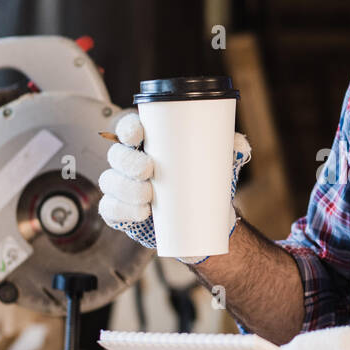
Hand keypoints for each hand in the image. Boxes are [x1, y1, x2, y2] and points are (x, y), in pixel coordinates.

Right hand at [97, 111, 250, 264]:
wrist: (204, 221)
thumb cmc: (203, 184)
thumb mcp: (216, 164)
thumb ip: (227, 150)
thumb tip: (239, 143)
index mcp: (149, 144)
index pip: (128, 128)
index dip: (127, 128)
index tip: (138, 135)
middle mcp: (131, 162)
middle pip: (116, 155)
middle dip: (128, 161)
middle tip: (149, 170)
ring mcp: (123, 187)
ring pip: (110, 181)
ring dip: (126, 188)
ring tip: (148, 196)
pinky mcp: (121, 212)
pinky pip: (110, 209)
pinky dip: (122, 210)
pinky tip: (140, 212)